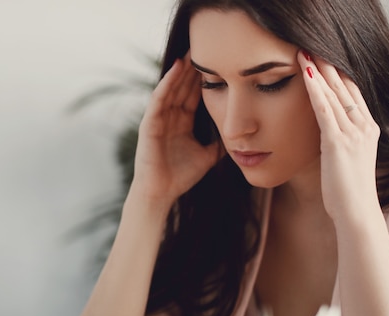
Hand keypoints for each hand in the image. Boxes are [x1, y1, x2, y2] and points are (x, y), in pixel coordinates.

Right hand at [132, 51, 220, 205]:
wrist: (162, 193)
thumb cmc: (180, 177)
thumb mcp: (207, 157)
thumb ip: (219, 145)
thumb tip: (239, 138)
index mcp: (183, 123)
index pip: (194, 95)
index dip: (204, 80)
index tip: (218, 64)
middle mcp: (170, 118)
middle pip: (183, 88)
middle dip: (193, 70)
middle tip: (205, 48)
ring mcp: (159, 120)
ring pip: (171, 89)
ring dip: (180, 70)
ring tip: (191, 52)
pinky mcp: (150, 124)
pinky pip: (159, 99)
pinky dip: (166, 84)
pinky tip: (175, 69)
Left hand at [298, 51, 380, 222]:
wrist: (356, 211)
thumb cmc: (347, 192)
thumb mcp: (346, 160)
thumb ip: (338, 143)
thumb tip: (325, 137)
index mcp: (367, 129)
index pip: (352, 94)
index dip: (338, 75)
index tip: (323, 60)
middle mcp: (364, 126)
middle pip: (344, 88)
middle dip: (327, 66)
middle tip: (311, 48)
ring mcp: (353, 133)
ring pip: (334, 94)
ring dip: (318, 71)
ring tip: (304, 53)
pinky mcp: (339, 142)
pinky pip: (325, 109)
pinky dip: (315, 90)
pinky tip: (305, 75)